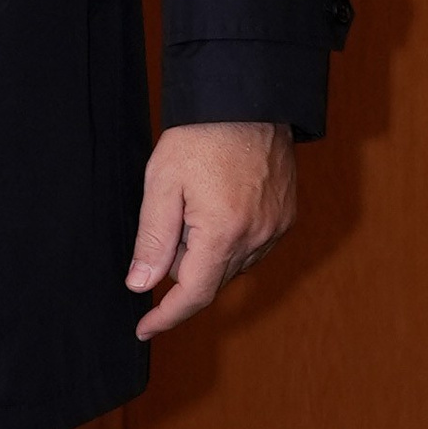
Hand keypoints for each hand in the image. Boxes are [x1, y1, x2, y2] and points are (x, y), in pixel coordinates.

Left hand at [126, 122, 296, 335]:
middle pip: (210, 278)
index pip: (193, 294)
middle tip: (169, 218)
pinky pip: (251, 246)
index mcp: (223, 232)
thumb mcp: (161, 183)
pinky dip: (228, 240)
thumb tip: (141, 285)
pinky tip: (216, 204)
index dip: (166, 316)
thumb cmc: (200, 135)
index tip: (144, 329)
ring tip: (195, 202)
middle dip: (181, 263)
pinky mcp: (287, 217)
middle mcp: (257, 237)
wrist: (248, 99)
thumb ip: (152, 239)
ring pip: (231, 264)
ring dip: (206, 251)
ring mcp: (277, 227)